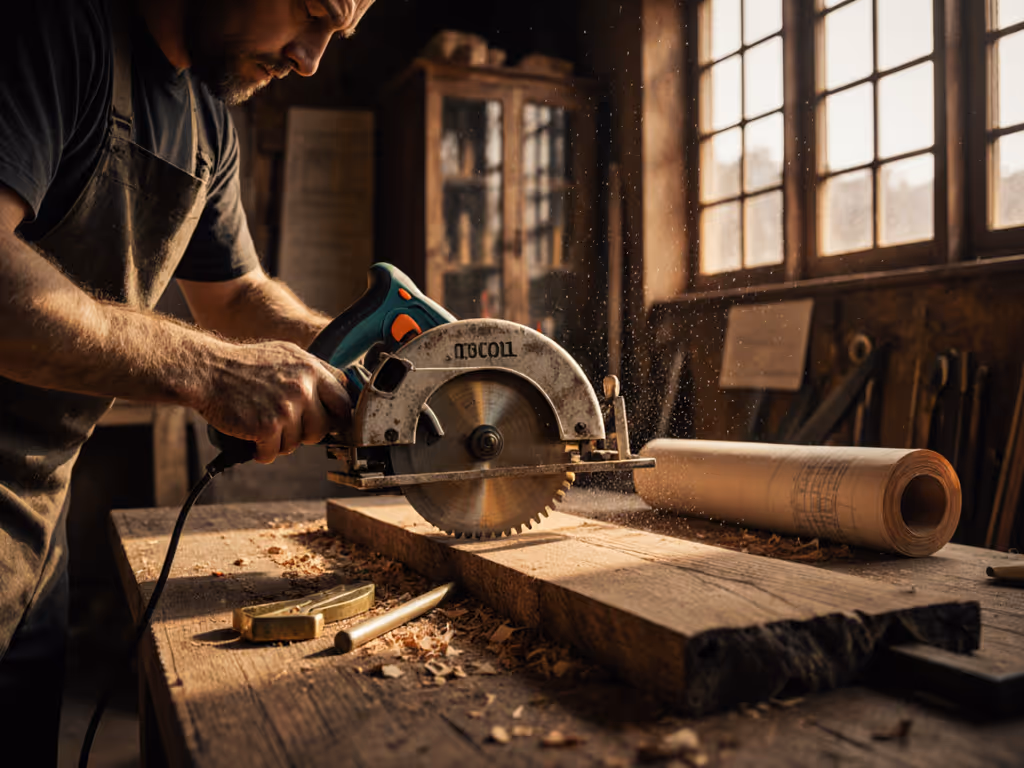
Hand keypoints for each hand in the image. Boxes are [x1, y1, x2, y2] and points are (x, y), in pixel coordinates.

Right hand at [194, 340, 351, 463]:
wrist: (207, 370)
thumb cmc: (243, 364)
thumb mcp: (285, 355)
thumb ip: (312, 372)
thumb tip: (337, 392)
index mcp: (311, 369)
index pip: (343, 401)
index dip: (337, 418)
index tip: (331, 426)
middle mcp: (303, 387)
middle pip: (322, 429)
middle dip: (305, 434)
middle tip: (286, 428)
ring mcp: (286, 407)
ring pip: (296, 443)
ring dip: (279, 442)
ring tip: (262, 425)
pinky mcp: (268, 426)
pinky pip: (273, 453)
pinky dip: (261, 452)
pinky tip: (252, 438)